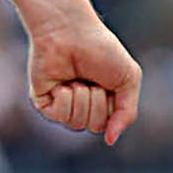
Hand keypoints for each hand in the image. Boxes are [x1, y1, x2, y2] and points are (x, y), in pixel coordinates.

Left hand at [27, 14, 141, 146]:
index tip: (109, 83)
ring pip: (77, 123)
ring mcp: (62, 105)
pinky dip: (65, 98)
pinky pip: (60, 115)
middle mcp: (81, 106)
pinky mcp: (44, 102)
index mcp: (102, 102)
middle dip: (97, 101)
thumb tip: (111, 141)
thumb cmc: (101, 49)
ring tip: (76, 79)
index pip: (110, 124)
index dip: (112, 105)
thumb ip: (126, 114)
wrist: (70, 30)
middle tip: (92, 79)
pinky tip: (62, 83)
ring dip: (82, 97)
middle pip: (95, 126)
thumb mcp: (128, 79)